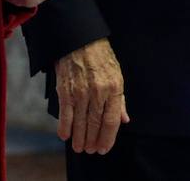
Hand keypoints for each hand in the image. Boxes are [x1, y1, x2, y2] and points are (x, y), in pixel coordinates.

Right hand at [55, 38, 128, 153]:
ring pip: (80, 122)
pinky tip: (65, 136)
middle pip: (95, 124)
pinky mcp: (66, 90)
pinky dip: (65, 127)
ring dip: (79, 138)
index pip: (112, 121)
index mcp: (114, 88)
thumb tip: (125, 119)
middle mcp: (98, 92)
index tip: (104, 148)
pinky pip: (65, 113)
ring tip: (79, 147)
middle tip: (90, 150)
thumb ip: (120, 100)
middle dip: (93, 140)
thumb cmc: (101, 57)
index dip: (108, 138)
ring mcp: (81, 92)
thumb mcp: (117, 75)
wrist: (80, 39)